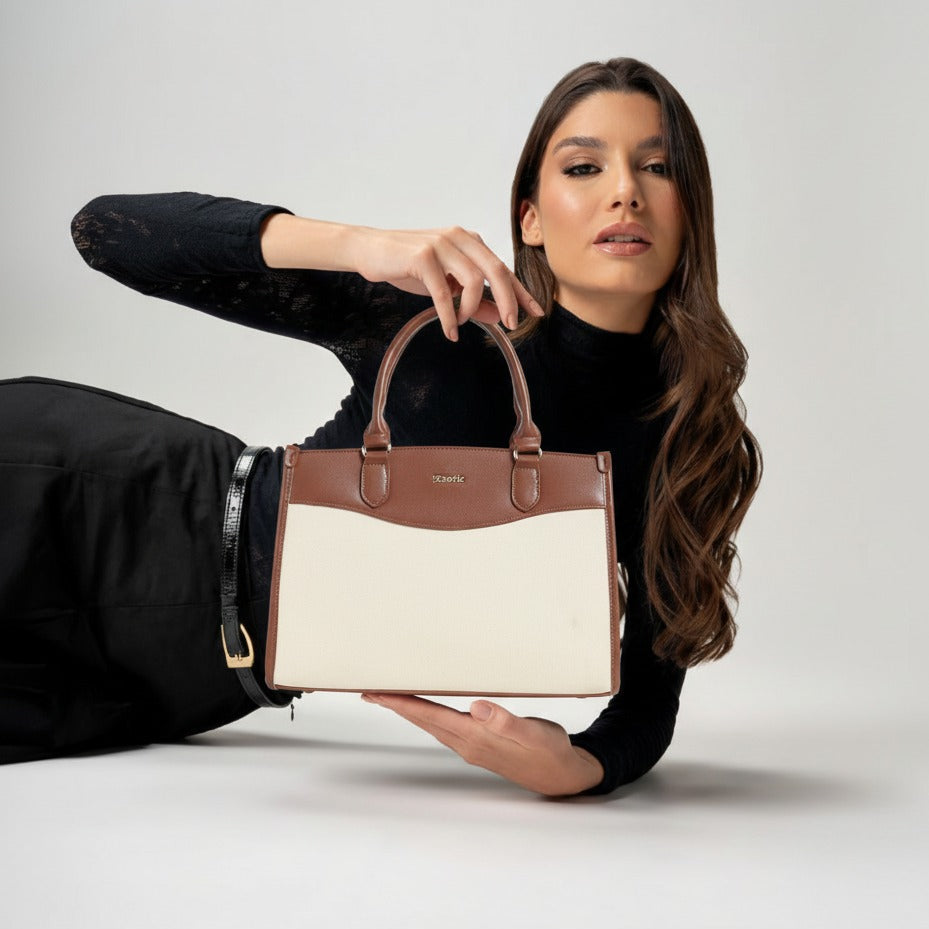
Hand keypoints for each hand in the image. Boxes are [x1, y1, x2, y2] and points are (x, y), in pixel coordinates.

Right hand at [349, 226, 544, 340]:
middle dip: (508, 300)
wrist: (370, 250)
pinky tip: (450, 331)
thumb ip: (472, 298)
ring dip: (472, 309)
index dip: (521, 291)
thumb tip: (498, 316)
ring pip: (474, 280)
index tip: (536, 312)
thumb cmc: (408, 266)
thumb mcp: (446, 285)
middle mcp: (460, 238)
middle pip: (497, 270)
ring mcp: (441, 245)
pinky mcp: (422, 256)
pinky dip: (450, 316)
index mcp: (470, 242)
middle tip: (509, 324)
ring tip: (461, 323)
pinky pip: (444, 292)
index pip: (503, 268)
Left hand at [360, 692, 604, 796]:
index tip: (378, 692)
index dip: (402, 703)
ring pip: (430, 724)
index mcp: (475, 737)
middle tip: (370, 691)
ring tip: (389, 697)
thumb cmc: (549, 750)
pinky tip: (426, 708)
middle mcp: (467, 743)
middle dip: (395, 705)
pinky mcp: (479, 745)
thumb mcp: (534, 733)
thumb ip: (505, 721)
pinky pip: (443, 727)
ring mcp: (471, 746)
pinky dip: (426, 714)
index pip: (429, 716)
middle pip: (422, 721)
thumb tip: (475, 708)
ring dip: (408, 710)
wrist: (561, 775)